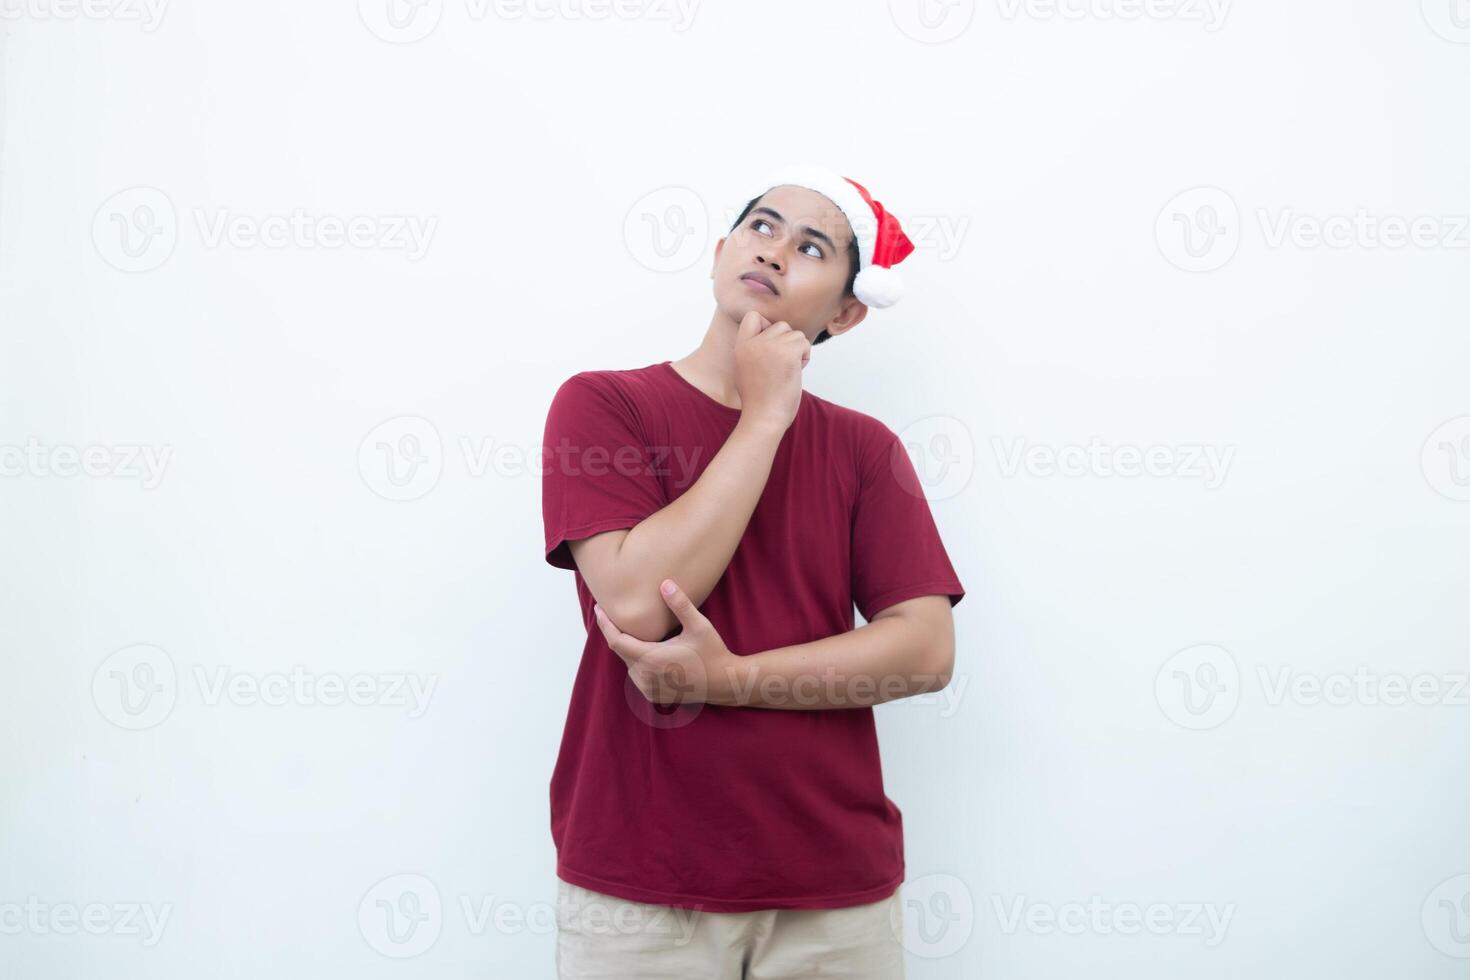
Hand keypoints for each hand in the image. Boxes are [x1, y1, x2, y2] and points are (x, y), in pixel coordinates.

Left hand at [593, 578, 740, 707]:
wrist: (724, 683)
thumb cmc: (712, 652)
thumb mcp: (699, 626)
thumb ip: (680, 604)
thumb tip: (666, 583)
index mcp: (651, 659)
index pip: (616, 641)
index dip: (605, 624)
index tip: (599, 609)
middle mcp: (645, 676)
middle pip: (619, 650)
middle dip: (613, 631)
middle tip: (607, 612)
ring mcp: (647, 688)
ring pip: (627, 662)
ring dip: (625, 646)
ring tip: (624, 627)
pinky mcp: (652, 694)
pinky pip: (635, 674)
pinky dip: (633, 660)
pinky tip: (640, 648)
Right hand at [733, 309, 810, 432]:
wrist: (764, 417)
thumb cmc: (759, 399)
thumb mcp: (745, 369)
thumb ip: (754, 350)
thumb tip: (772, 335)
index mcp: (741, 346)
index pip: (753, 316)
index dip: (766, 326)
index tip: (770, 346)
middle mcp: (754, 343)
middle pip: (780, 325)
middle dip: (786, 343)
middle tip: (782, 366)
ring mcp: (770, 346)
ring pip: (795, 334)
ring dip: (797, 350)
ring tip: (788, 370)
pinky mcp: (788, 353)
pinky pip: (804, 343)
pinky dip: (805, 356)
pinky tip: (796, 372)